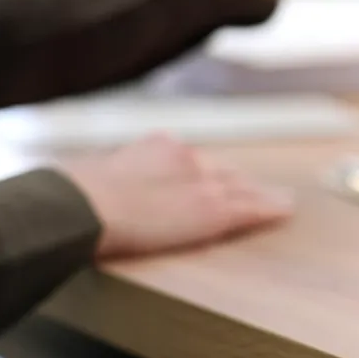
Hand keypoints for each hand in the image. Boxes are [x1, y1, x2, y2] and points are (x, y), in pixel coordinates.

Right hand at [61, 133, 292, 259]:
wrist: (83, 206)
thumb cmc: (73, 196)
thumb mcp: (94, 174)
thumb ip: (112, 177)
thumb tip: (98, 188)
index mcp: (157, 146)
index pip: (191, 158)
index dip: (203, 173)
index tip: (208, 179)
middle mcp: (188, 158)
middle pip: (222, 170)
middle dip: (237, 182)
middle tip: (255, 191)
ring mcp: (205, 182)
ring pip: (242, 187)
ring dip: (262, 194)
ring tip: (282, 200)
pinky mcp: (215, 209)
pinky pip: (251, 208)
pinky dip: (270, 209)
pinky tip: (286, 211)